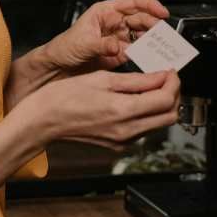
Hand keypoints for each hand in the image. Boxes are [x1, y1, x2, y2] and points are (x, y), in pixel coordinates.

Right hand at [28, 70, 179, 150]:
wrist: (42, 121)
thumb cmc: (62, 98)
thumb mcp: (100, 79)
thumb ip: (135, 80)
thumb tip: (160, 76)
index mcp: (123, 111)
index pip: (166, 99)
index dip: (173, 82)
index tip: (169, 72)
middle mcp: (127, 130)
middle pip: (170, 116)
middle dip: (172, 95)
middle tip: (165, 79)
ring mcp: (123, 141)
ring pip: (159, 124)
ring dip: (160, 106)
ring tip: (149, 88)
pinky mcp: (118, 145)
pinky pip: (143, 130)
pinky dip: (146, 115)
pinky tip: (133, 102)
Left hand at [46, 0, 168, 74]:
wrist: (58, 66)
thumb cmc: (64, 48)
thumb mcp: (82, 43)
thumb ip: (101, 45)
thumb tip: (117, 46)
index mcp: (104, 12)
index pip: (132, 2)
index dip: (149, 4)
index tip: (162, 12)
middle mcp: (114, 23)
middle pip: (142, 19)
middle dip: (155, 25)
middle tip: (165, 35)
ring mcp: (120, 38)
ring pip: (144, 35)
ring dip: (154, 40)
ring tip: (163, 47)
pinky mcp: (122, 53)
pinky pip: (139, 51)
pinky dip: (148, 55)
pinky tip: (153, 58)